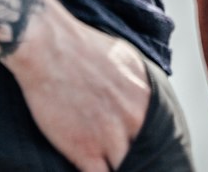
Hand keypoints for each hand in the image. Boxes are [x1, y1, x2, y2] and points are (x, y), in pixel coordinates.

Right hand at [6, 0, 150, 170]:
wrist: (48, 47)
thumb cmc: (81, 47)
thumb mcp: (125, 59)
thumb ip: (138, 88)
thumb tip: (143, 104)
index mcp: (147, 96)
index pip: (160, 136)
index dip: (148, 145)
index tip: (140, 148)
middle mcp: (135, 118)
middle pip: (144, 155)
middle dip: (135, 158)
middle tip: (125, 159)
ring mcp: (111, 137)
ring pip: (125, 167)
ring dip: (118, 166)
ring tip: (107, 163)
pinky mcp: (85, 150)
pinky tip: (93, 168)